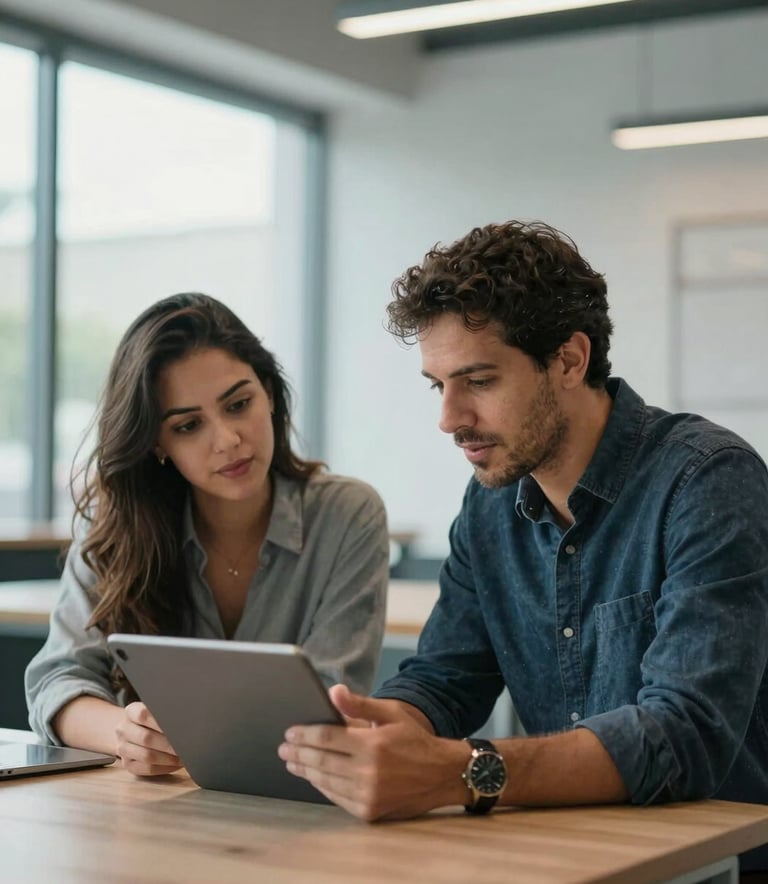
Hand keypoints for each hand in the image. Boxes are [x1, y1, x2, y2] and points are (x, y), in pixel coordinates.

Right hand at [115, 702, 181, 775]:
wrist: (134, 730)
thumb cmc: (153, 718)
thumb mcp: (157, 710)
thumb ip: (168, 713)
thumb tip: (188, 718)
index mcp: (131, 711)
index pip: (144, 714)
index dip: (162, 722)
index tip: (180, 727)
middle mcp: (123, 729)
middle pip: (146, 738)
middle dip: (170, 744)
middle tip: (187, 746)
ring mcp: (123, 748)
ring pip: (147, 756)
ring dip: (169, 758)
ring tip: (184, 756)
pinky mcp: (127, 764)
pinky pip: (147, 769)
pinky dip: (165, 767)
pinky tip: (176, 764)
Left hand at [278, 684, 467, 819]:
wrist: (442, 774)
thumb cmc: (414, 739)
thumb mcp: (391, 713)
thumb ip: (359, 704)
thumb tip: (333, 692)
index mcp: (372, 744)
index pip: (327, 738)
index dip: (305, 735)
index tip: (290, 733)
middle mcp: (368, 772)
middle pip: (321, 761)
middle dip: (298, 754)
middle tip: (284, 749)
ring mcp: (368, 795)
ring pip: (326, 781)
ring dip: (306, 771)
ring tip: (293, 763)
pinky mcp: (369, 811)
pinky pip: (337, 798)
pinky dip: (323, 787)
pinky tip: (315, 778)